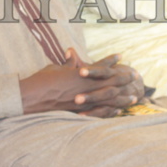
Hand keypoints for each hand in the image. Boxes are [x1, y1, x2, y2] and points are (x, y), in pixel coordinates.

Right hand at [20, 48, 142, 116]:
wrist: (30, 98)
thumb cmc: (40, 81)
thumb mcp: (55, 68)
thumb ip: (67, 64)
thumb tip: (71, 53)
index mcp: (78, 74)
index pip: (99, 66)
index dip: (110, 61)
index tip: (120, 56)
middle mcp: (84, 87)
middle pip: (109, 82)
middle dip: (124, 79)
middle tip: (136, 76)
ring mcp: (83, 101)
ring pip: (108, 99)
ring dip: (122, 97)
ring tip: (134, 97)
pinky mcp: (79, 112)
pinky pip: (99, 113)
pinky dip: (110, 111)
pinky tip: (119, 111)